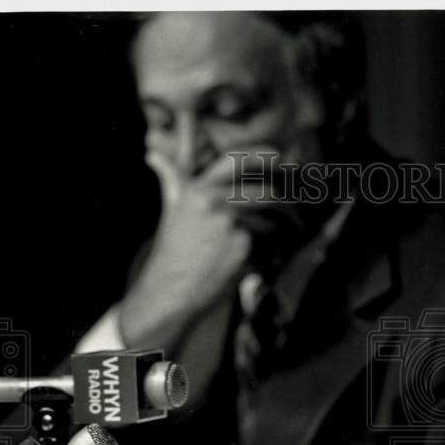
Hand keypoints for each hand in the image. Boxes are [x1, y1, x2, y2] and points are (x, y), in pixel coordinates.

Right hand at [119, 147, 299, 348]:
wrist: (171, 289)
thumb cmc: (173, 251)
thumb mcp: (172, 210)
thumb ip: (171, 180)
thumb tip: (153, 156)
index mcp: (199, 189)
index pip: (236, 160)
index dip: (262, 155)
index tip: (280, 156)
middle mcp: (215, 201)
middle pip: (268, 194)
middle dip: (284, 209)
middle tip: (291, 219)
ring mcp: (230, 223)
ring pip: (271, 224)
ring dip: (273, 238)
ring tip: (258, 251)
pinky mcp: (242, 246)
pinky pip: (269, 247)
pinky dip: (268, 257)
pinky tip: (251, 265)